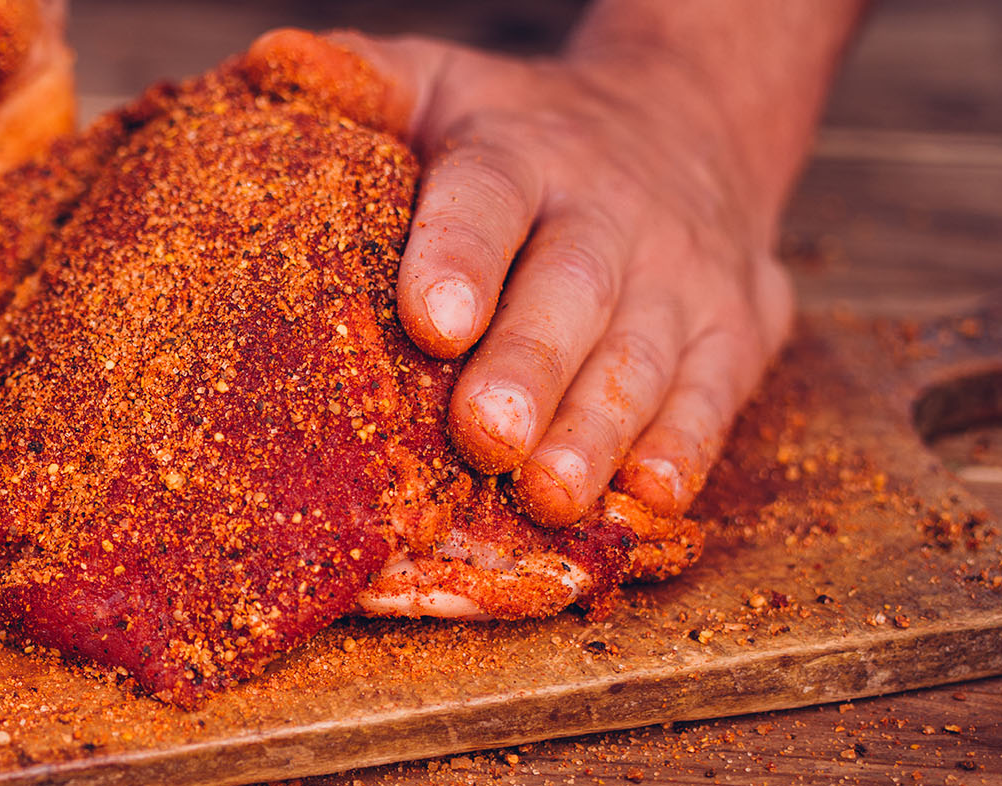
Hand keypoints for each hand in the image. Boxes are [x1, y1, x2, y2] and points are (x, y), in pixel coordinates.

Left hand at [320, 30, 798, 525]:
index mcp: (522, 154)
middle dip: (531, 369)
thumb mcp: (441, 85)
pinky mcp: (737, 333)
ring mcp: (684, 278)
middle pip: (572, 292)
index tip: (432, 322)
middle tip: (487, 438)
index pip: (487, 198)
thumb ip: (362, 81)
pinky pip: (714, 398)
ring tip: (550, 495)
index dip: (459, 256)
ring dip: (598, 432)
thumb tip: (263, 68)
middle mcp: (612, 214)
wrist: (693, 117)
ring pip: (643, 359)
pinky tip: (645, 502)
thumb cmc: (520, 134)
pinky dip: (684, 452)